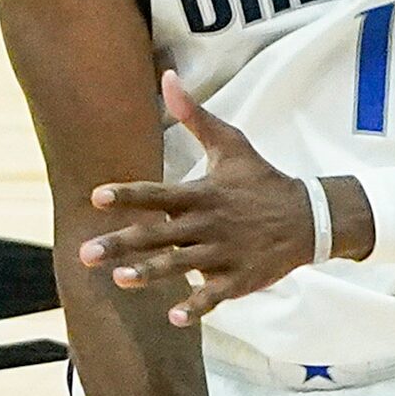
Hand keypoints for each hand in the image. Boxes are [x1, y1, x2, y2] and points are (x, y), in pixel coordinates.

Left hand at [79, 73, 363, 325]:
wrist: (308, 217)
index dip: (128, 196)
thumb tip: (167, 77)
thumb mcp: (231, 144)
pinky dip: (197, 307)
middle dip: (122, 245)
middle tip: (86, 253)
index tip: (96, 197)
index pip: (158, 195)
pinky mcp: (239, 279)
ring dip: (151, 274)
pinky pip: (215, 296)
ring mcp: (224, 254)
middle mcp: (208, 225)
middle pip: (158, 236)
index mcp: (202, 194)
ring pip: (181, 266)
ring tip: (120, 281)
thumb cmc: (260, 180)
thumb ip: (194, 116)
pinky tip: (174, 318)